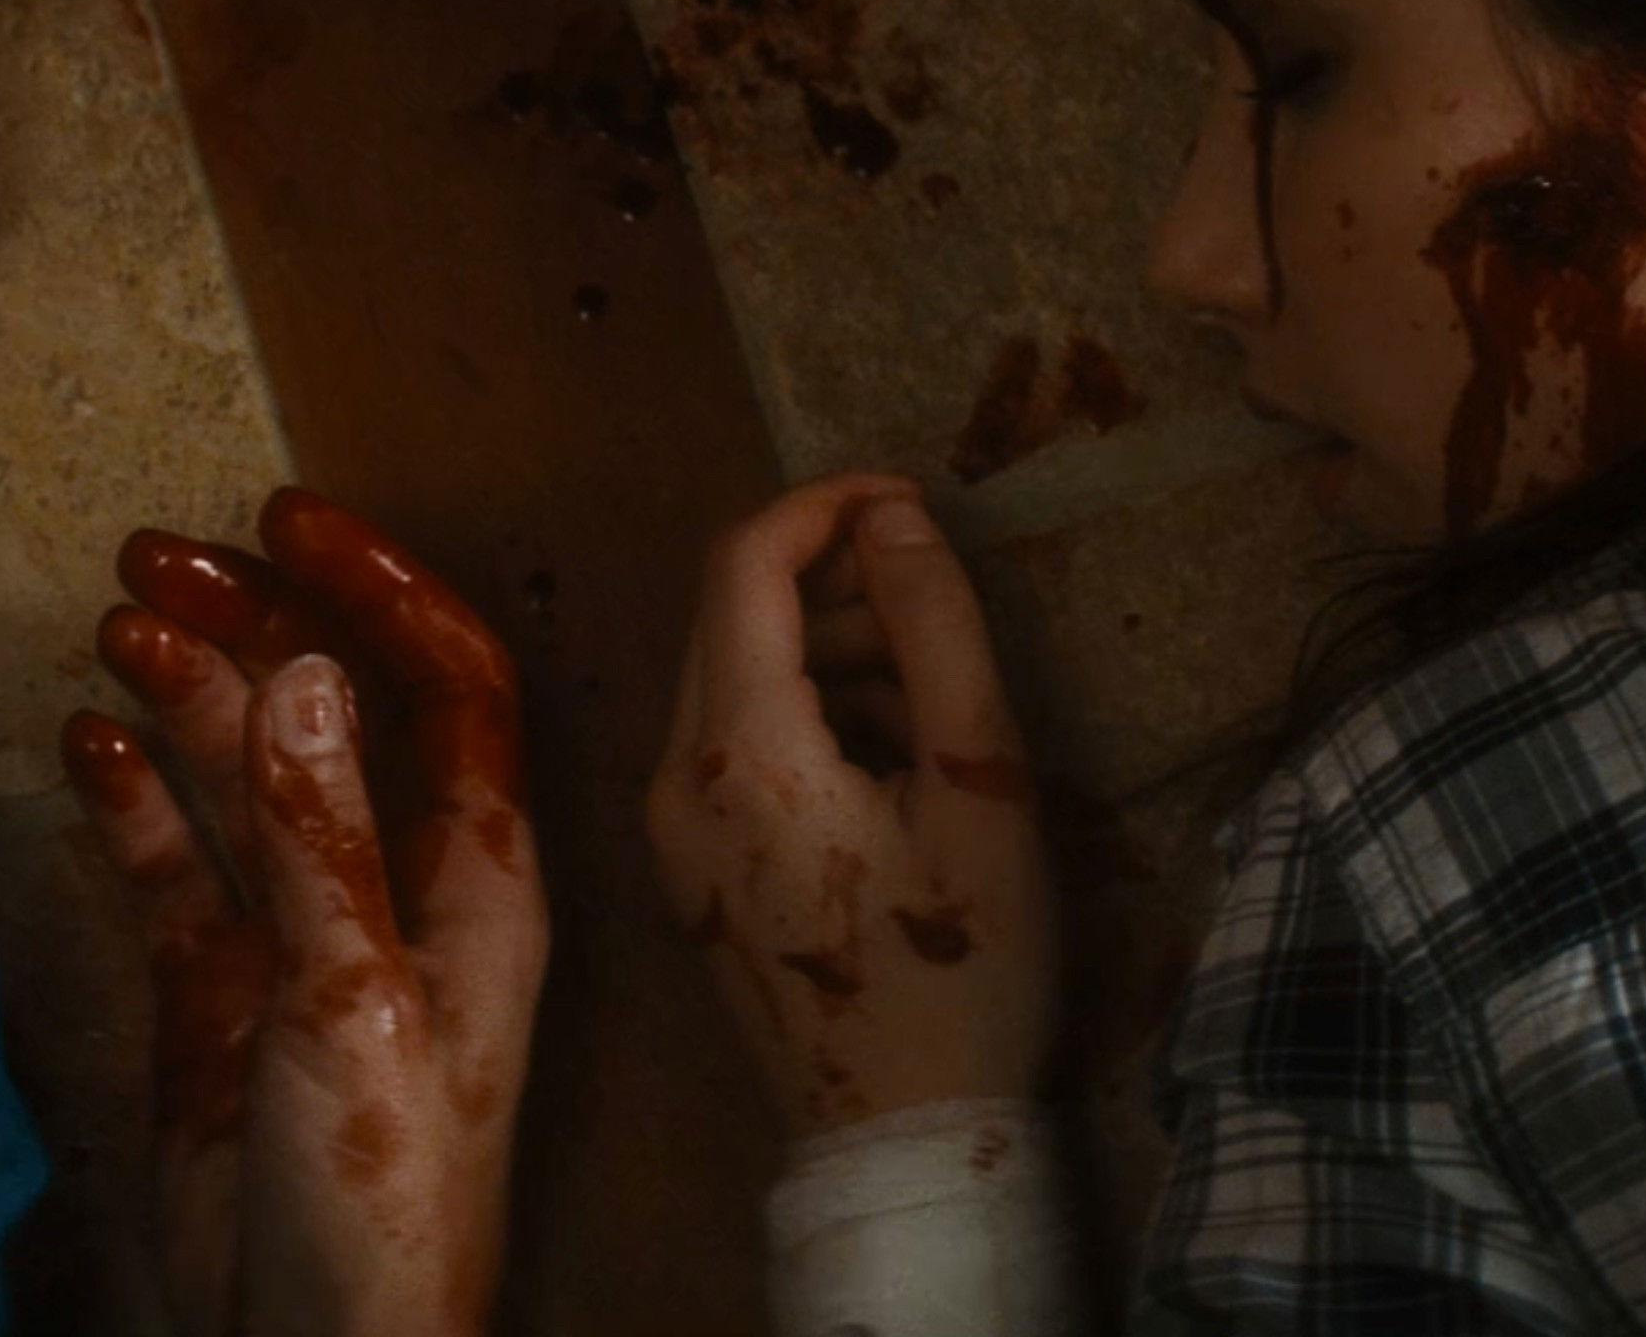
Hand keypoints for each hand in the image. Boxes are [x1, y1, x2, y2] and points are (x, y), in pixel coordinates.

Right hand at [60, 490, 545, 1336]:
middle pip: (332, 709)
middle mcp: (391, 886)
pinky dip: (130, 799)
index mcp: (473, 880)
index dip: (379, 589)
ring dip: (184, 693)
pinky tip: (81, 741)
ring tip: (111, 623)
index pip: (450, 685)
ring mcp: (299, 936)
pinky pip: (174, 865)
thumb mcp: (355, 1005)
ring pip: (244, 773)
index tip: (285, 516)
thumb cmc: (383, 1198)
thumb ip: (318, 841)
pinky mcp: (217, 995)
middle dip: (255, 621)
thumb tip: (304, 675)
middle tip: (152, 556)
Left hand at [645, 473, 1055, 1134]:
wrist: (909, 1144)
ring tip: (928, 684)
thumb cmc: (967, 971)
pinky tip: (887, 756)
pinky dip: (798, 714)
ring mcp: (666, 833)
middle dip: (829, 578)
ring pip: (725, 680)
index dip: (825, 505)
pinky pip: (726, 748)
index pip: (743, 564)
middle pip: (725, 616)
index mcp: (736, 750)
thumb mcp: (979, 787)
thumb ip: (936, 634)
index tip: (913, 500)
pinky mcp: (687, 873)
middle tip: (934, 593)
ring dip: (818, 648)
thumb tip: (894, 517)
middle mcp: (670, 778)